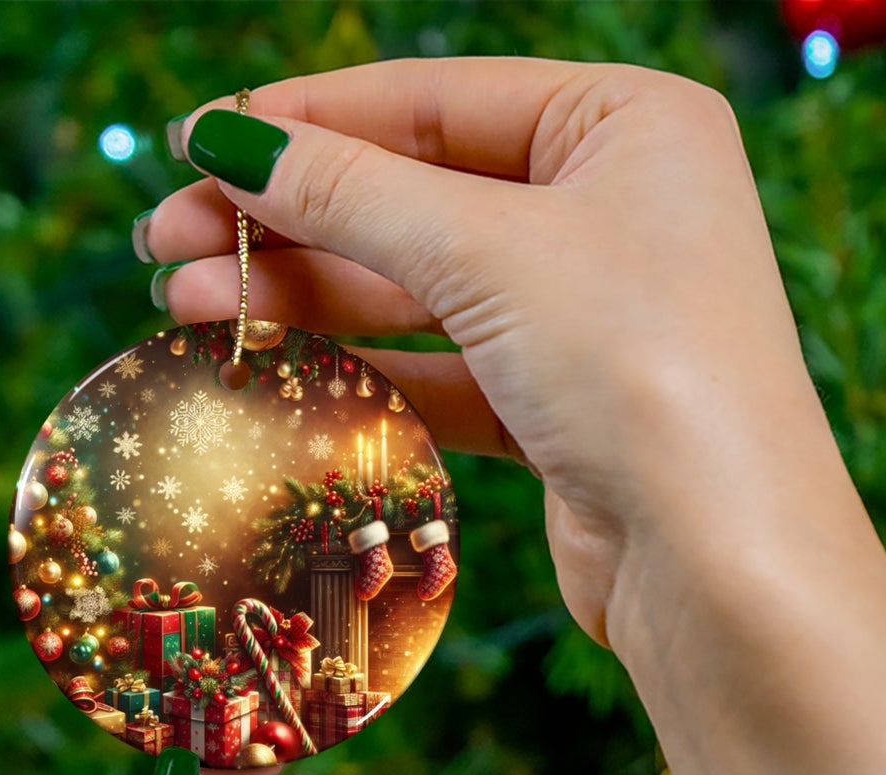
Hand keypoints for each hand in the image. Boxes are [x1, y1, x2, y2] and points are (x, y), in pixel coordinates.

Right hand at [141, 57, 837, 656]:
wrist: (720, 563)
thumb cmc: (639, 368)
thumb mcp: (487, 251)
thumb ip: (351, 192)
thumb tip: (228, 140)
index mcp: (628, 124)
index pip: (436, 100)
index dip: (307, 121)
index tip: (194, 143)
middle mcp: (615, 210)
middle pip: (417, 196)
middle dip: (288, 221)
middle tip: (165, 243)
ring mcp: (590, 315)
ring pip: (420, 290)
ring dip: (305, 299)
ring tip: (187, 309)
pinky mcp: (563, 409)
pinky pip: (443, 371)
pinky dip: (361, 371)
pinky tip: (272, 370)